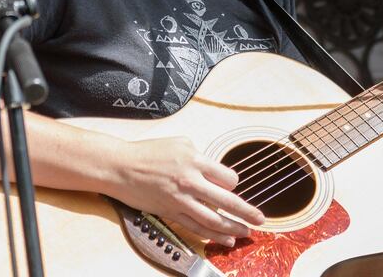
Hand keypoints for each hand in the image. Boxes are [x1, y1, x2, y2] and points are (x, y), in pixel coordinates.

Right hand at [104, 136, 265, 246]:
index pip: (227, 177)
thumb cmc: (149, 152)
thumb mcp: (179, 143)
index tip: (230, 185)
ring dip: (233, 228)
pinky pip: (196, 227)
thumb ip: (200, 157)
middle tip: (261, 219)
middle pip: (226, 201)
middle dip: (247, 212)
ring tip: (246, 233)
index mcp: (194, 160)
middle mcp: (190, 181)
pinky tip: (225, 239)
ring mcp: (181, 200)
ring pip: (213, 219)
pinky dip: (213, 235)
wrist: (121, 167)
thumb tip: (214, 170)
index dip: (232, 183)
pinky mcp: (171, 212)